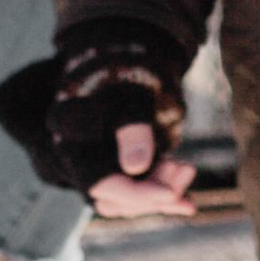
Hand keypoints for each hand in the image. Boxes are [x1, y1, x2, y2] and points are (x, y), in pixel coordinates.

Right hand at [0, 45, 190, 214]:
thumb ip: (131, 127)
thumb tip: (136, 167)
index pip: (100, 183)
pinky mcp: (121, 165)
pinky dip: (162, 193)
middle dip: (154, 193)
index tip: (170, 194)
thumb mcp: (130, 93)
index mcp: (71, 141)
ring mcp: (101, 164)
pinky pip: (140, 190)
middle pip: (116, 198)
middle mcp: (81, 160)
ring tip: (187, 169)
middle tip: (187, 170)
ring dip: (162, 191)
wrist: (126, 58)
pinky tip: (188, 202)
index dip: (136, 193)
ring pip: (130, 198)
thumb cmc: (124, 71)